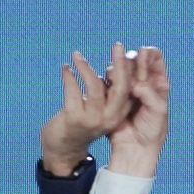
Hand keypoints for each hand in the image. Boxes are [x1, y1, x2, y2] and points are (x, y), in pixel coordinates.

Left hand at [41, 44, 137, 176]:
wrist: (63, 148)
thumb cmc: (81, 122)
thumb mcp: (100, 108)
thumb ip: (108, 92)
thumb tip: (114, 66)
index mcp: (119, 115)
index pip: (131, 89)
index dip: (131, 70)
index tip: (126, 51)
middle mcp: (110, 118)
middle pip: (121, 87)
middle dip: (121, 64)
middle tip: (118, 45)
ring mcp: (93, 120)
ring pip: (95, 86)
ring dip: (85, 67)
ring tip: (76, 55)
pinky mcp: (74, 118)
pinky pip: (73, 90)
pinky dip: (69, 76)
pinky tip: (65, 68)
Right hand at [105, 45, 169, 176]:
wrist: (135, 149)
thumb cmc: (152, 132)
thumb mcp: (158, 110)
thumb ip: (149, 92)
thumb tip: (134, 83)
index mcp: (158, 85)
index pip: (155, 61)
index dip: (151, 54)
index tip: (146, 52)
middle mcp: (143, 84)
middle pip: (137, 61)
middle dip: (133, 58)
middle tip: (130, 58)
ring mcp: (127, 89)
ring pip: (121, 69)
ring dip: (120, 67)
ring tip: (121, 76)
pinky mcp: (113, 95)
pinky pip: (109, 81)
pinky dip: (110, 79)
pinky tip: (111, 82)